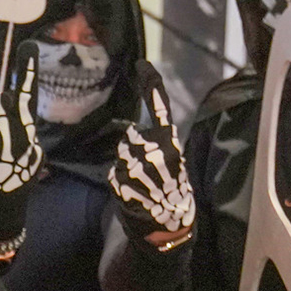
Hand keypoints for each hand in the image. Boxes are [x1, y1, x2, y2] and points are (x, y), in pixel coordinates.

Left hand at [109, 61, 191, 235]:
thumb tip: (135, 130)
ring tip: (142, 183)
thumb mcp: (175, 162)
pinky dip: (120, 182)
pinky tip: (134, 193)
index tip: (143, 66)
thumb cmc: (173, 193)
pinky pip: (114, 173)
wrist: (168, 225)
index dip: (151, 87)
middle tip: (148, 170)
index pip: (161, 110)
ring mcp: (135, 166)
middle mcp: (154, 151)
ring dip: (126, 165)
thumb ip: (160, 143)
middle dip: (135, 148)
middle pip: (132, 135)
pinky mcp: (120, 181)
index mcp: (171, 144)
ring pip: (121, 153)